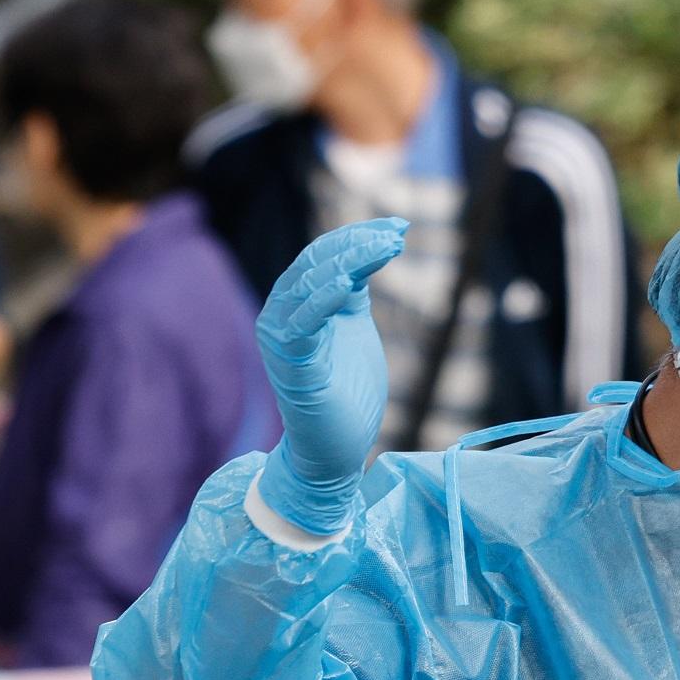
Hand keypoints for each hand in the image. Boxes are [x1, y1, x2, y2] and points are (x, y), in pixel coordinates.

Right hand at [252, 217, 408, 531]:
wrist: (334, 452)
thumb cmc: (346, 393)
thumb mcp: (352, 328)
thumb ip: (350, 293)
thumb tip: (366, 251)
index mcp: (296, 305)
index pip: (323, 256)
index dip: (358, 237)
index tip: (398, 227)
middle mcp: (281, 315)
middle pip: (315, 262)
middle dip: (357, 242)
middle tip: (397, 233)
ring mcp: (282, 340)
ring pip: (309, 285)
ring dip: (347, 260)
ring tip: (384, 246)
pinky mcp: (292, 366)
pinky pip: (304, 323)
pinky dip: (324, 297)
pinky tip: (350, 280)